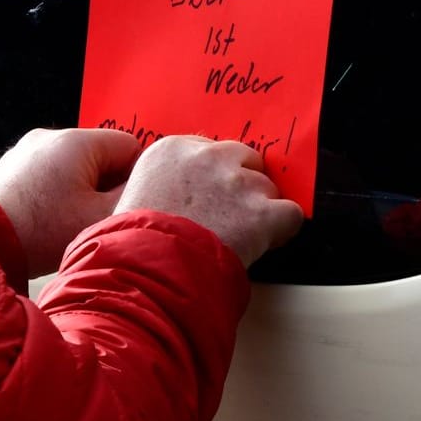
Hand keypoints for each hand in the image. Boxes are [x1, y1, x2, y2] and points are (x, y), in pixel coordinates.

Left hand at [0, 128, 142, 275]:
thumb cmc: (41, 230)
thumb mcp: (100, 217)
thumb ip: (133, 195)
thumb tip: (148, 185)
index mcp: (77, 141)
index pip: (130, 146)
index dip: (136, 177)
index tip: (126, 205)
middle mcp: (50, 136)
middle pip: (101, 156)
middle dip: (106, 186)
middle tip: (97, 219)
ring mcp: (27, 150)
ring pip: (75, 167)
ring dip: (81, 191)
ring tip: (70, 223)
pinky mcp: (12, 168)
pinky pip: (49, 174)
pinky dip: (56, 194)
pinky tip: (48, 220)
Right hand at [113, 136, 304, 266]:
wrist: (147, 271)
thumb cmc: (132, 245)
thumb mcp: (130, 197)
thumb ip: (163, 183)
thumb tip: (180, 194)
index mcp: (172, 150)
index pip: (212, 151)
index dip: (214, 179)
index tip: (210, 199)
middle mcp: (208, 158)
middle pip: (245, 162)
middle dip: (241, 188)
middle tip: (227, 218)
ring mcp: (237, 183)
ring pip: (267, 189)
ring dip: (258, 212)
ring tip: (237, 239)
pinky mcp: (262, 213)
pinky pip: (290, 215)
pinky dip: (282, 231)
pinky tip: (262, 245)